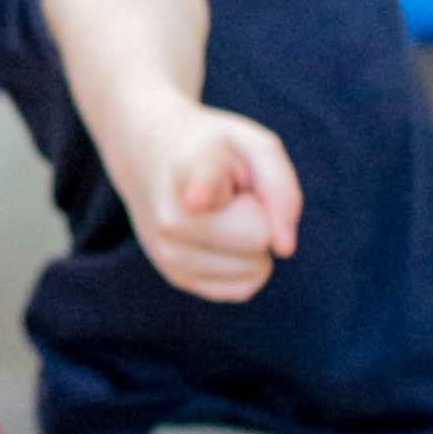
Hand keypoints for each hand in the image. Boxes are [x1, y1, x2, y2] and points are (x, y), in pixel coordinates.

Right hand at [129, 97, 301, 302]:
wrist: (147, 156)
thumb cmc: (213, 151)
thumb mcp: (254, 145)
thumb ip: (281, 189)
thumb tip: (284, 250)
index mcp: (189, 170)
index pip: (201, 190)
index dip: (203, 193)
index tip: (195, 199)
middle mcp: (169, 218)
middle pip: (258, 238)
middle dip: (259, 215)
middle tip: (229, 193)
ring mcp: (168, 254)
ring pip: (256, 269)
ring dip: (250, 240)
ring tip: (219, 211)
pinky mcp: (177, 278)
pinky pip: (245, 288)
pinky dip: (244, 263)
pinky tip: (216, 236)